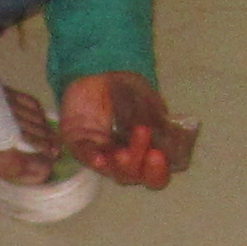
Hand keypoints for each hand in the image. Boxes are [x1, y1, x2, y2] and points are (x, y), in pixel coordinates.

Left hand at [58, 73, 193, 188]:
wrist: (103, 70)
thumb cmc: (130, 90)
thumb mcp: (151, 105)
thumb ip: (159, 125)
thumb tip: (168, 144)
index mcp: (145, 153)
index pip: (154, 175)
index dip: (157, 172)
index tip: (159, 156)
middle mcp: (124, 159)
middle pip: (133, 176)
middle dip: (139, 163)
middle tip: (145, 143)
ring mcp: (101, 153)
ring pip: (111, 170)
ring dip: (119, 164)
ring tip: (123, 153)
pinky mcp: (78, 144)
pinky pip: (84, 156)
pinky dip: (93, 158)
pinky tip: (100, 159)